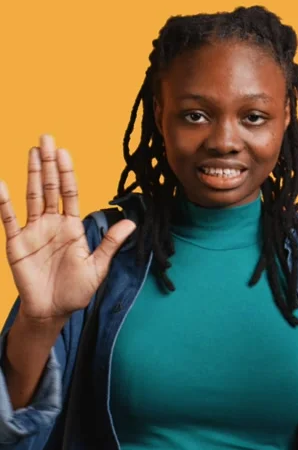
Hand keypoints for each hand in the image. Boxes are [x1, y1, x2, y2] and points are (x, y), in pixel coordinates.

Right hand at [0, 134, 135, 322]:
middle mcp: (52, 224)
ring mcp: (33, 231)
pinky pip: (9, 219)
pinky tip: (1, 185)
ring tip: (32, 150)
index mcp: (71, 227)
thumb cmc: (76, 291)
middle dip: (48, 163)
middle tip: (46, 138)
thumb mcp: (98, 267)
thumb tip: (131, 223)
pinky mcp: (17, 243)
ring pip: (32, 196)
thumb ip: (110, 243)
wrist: (53, 311)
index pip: (69, 193)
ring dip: (31, 173)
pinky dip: (4, 202)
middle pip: (49, 187)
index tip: (64, 151)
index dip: (67, 172)